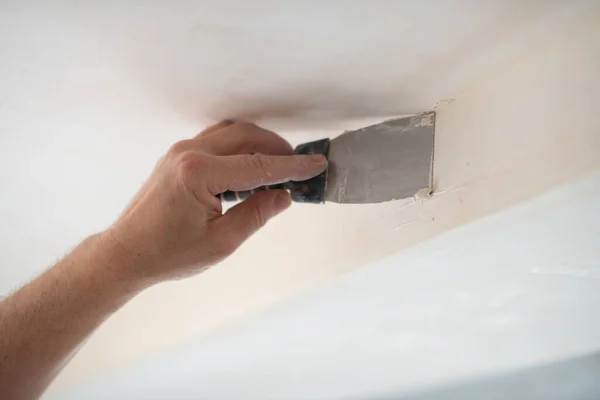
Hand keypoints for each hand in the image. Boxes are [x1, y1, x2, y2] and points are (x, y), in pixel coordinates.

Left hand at [105, 121, 326, 283]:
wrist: (126, 254)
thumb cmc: (168, 254)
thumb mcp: (222, 242)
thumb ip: (257, 214)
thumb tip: (284, 195)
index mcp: (200, 173)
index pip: (259, 165)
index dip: (291, 166)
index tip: (315, 164)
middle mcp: (189, 153)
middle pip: (246, 136)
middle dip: (277, 149)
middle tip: (298, 168)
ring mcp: (180, 151)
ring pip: (231, 133)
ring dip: (257, 145)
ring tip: (276, 169)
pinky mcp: (177, 157)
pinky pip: (216, 141)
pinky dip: (239, 148)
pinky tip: (248, 170)